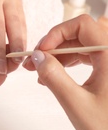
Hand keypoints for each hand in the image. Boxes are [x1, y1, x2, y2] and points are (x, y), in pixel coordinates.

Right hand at [23, 15, 107, 129]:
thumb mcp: (76, 104)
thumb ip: (54, 76)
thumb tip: (38, 56)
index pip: (82, 25)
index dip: (57, 33)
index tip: (42, 49)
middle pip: (82, 34)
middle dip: (56, 45)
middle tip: (37, 60)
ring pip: (86, 45)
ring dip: (63, 54)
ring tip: (42, 69)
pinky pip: (91, 57)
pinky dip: (73, 62)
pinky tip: (57, 74)